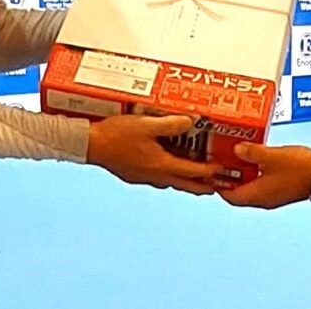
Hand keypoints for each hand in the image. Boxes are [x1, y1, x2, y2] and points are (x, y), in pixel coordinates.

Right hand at [86, 114, 219, 194]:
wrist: (91, 145)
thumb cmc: (116, 135)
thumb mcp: (146, 124)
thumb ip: (170, 124)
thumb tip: (190, 122)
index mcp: (160, 165)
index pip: (192, 171)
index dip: (208, 172)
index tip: (219, 171)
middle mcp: (154, 176)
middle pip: (184, 185)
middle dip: (201, 187)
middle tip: (214, 188)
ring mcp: (144, 178)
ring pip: (171, 183)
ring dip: (185, 181)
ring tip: (194, 178)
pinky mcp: (134, 176)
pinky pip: (157, 179)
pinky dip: (169, 176)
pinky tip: (166, 168)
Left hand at [217, 143, 310, 208]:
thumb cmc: (301, 169)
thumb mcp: (272, 156)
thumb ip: (252, 153)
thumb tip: (236, 150)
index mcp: (258, 196)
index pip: (230, 196)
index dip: (218, 185)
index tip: (211, 172)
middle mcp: (264, 199)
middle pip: (238, 192)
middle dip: (229, 177)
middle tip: (221, 160)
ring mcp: (273, 194)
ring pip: (250, 186)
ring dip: (242, 173)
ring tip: (235, 155)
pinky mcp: (281, 188)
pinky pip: (261, 182)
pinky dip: (254, 172)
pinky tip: (254, 157)